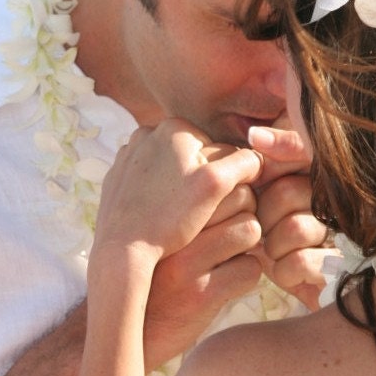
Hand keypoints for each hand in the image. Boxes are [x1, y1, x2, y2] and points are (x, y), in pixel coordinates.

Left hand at [93, 119, 261, 261]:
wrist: (122, 249)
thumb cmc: (171, 218)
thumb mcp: (216, 186)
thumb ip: (243, 163)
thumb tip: (259, 155)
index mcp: (173, 126)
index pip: (218, 150)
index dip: (226, 179)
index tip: (219, 203)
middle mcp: (146, 132)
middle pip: (193, 160)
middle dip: (201, 183)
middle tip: (201, 213)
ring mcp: (127, 155)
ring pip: (172, 172)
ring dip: (181, 191)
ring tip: (181, 217)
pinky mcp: (116, 177)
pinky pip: (149, 184)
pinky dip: (158, 197)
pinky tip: (160, 218)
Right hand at [143, 182, 263, 366]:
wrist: (129, 328)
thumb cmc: (149, 269)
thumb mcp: (152, 226)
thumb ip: (176, 195)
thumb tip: (221, 159)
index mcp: (157, 204)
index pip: (216, 167)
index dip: (230, 186)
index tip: (225, 204)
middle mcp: (169, 228)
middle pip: (240, 195)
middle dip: (244, 211)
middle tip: (231, 229)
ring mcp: (185, 262)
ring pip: (250, 228)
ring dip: (248, 243)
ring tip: (230, 253)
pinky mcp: (200, 294)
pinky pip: (250, 268)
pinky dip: (246, 274)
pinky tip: (227, 280)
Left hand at [247, 124, 327, 310]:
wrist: (295, 291)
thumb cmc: (276, 237)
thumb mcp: (267, 194)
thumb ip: (270, 159)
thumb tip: (255, 135)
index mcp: (324, 176)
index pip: (298, 149)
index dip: (270, 169)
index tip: (258, 185)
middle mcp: (341, 201)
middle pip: (287, 191)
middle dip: (265, 216)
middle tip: (265, 230)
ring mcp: (345, 236)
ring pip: (295, 227)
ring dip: (274, 247)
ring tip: (277, 253)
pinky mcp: (342, 271)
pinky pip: (300, 261)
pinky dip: (284, 272)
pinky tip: (288, 274)